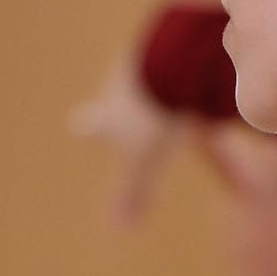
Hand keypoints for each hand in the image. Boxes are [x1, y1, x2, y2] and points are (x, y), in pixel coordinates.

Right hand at [69, 52, 211, 226]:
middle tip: (116, 102)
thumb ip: (134, 193)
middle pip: (117, 97)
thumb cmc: (154, 116)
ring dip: (154, 87)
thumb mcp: (144, 163)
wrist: (172, 59)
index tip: (76, 124)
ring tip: (167, 91)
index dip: (88, 127)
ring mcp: (148, 61)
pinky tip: (200, 75)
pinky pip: (182, 66)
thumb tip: (120, 229)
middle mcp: (124, 85)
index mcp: (111, 114)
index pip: (96, 124)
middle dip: (117, 103)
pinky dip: (188, 75)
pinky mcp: (176, 46)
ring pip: (149, 78)